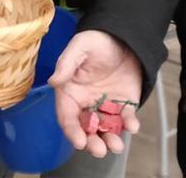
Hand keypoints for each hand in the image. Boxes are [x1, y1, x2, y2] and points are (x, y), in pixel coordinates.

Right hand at [49, 30, 142, 157]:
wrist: (123, 36)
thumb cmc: (96, 41)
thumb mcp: (80, 46)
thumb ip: (66, 63)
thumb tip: (53, 81)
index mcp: (71, 92)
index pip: (67, 117)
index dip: (72, 131)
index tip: (79, 141)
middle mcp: (86, 103)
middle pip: (86, 129)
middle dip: (92, 142)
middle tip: (99, 149)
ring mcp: (105, 106)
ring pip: (105, 129)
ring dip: (109, 140)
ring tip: (116, 146)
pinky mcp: (123, 105)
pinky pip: (125, 119)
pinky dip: (129, 124)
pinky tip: (133, 125)